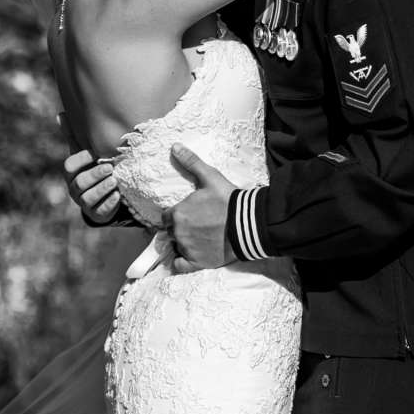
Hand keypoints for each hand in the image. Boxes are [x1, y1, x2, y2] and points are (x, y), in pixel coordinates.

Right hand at [63, 147, 122, 226]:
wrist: (104, 197)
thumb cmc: (96, 170)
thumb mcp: (89, 156)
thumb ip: (82, 141)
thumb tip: (67, 117)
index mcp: (71, 174)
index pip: (70, 166)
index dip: (82, 159)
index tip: (96, 152)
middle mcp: (74, 189)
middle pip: (79, 183)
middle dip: (94, 175)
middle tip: (109, 168)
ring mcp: (83, 203)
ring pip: (87, 198)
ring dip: (101, 189)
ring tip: (114, 181)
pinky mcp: (96, 214)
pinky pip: (100, 210)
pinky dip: (109, 203)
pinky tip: (118, 195)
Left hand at [167, 144, 236, 271]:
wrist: (248, 223)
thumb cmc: (228, 199)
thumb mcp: (209, 177)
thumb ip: (191, 163)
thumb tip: (175, 146)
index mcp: (178, 214)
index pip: (166, 217)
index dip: (174, 215)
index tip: (184, 215)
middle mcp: (179, 233)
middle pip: (171, 233)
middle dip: (178, 229)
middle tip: (194, 227)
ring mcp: (188, 249)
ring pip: (177, 247)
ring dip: (183, 244)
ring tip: (197, 239)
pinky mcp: (198, 262)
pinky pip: (180, 266)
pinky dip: (181, 263)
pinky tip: (188, 258)